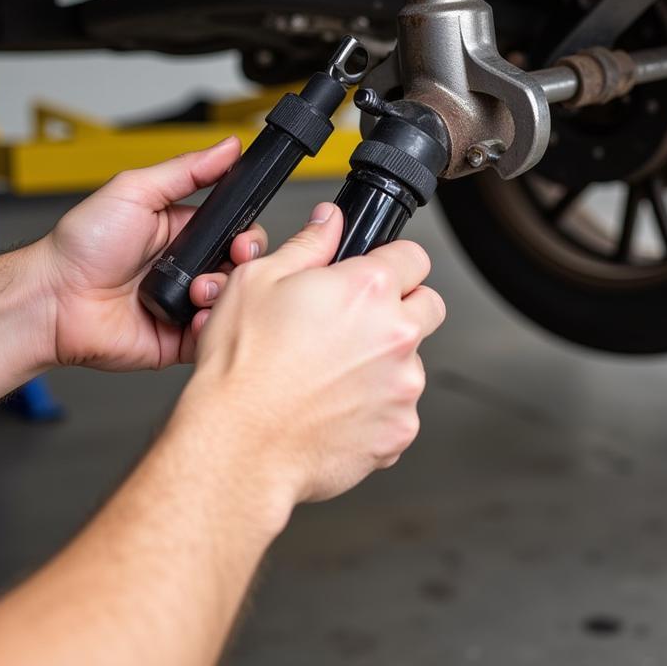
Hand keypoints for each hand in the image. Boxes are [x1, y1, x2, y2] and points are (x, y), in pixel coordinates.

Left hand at [33, 138, 267, 370]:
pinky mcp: (176, 338)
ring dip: (223, 294)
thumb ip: (187, 171)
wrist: (53, 299)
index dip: (247, 234)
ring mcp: (183, 304)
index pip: (234, 231)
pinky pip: (210, 336)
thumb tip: (227, 147)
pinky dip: (211, 327)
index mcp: (182, 232)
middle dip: (244, 264)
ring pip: (230, 301)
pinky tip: (197, 316)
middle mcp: (186, 268)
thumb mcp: (135, 191)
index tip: (244, 237)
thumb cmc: (81, 245)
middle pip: (240, 267)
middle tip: (233, 260)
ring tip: (198, 291)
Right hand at [179, 202, 445, 511]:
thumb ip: (309, 244)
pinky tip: (334, 408)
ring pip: (412, 362)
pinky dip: (375, 409)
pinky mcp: (399, 430)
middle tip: (358, 323)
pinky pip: (399, 410)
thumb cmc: (243, 367)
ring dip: (385, 363)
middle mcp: (396, 334)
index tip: (379, 273)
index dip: (392, 261)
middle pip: (428, 306)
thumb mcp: (259, 280)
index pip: (415, 256)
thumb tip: (329, 221)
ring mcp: (403, 386)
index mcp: (368, 288)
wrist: (238, 444)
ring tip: (332, 374)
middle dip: (402, 308)